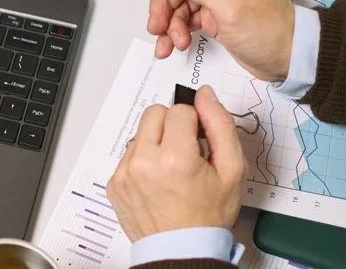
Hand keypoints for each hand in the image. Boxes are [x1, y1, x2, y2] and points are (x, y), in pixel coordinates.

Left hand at [107, 85, 244, 240]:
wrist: (181, 251)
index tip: (199, 142)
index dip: (195, 124)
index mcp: (175, 159)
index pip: (180, 110)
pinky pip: (128, 155)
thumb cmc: (208, 216)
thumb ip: (220, 125)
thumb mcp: (231, 171)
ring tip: (171, 170)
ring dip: (155, 143)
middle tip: (184, 151)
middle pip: (154, 113)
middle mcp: (144, 163)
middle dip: (172, 125)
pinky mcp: (114, 183)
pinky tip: (157, 181)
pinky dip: (142, 161)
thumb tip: (205, 95)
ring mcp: (125, 174)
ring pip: (140, 133)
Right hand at [133, 0, 294, 80]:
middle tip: (157, 24)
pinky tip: (174, 45)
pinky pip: (188, 18)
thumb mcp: (231, 9)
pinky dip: (177, 31)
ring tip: (171, 43)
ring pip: (181, 2)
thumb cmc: (273, 33)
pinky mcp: (217, 16)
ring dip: (170, 23)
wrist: (291, 61)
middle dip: (165, 4)